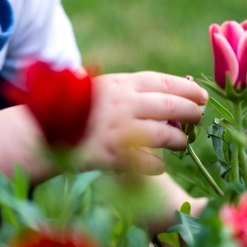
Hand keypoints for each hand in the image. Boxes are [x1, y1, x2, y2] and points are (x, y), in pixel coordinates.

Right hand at [77, 71, 206, 173]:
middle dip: (191, 112)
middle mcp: (123, 104)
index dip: (188, 89)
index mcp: (121, 84)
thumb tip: (174, 98)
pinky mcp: (113, 157)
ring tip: (181, 142)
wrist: (43, 134)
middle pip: (170, 106)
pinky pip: (149, 163)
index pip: (164, 82)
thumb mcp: (104, 89)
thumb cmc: (78, 110)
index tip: (203, 96)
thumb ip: (132, 91)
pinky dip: (157, 164)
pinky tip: (158, 164)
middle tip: (199, 118)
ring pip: (164, 134)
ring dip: (179, 140)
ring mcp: (118, 130)